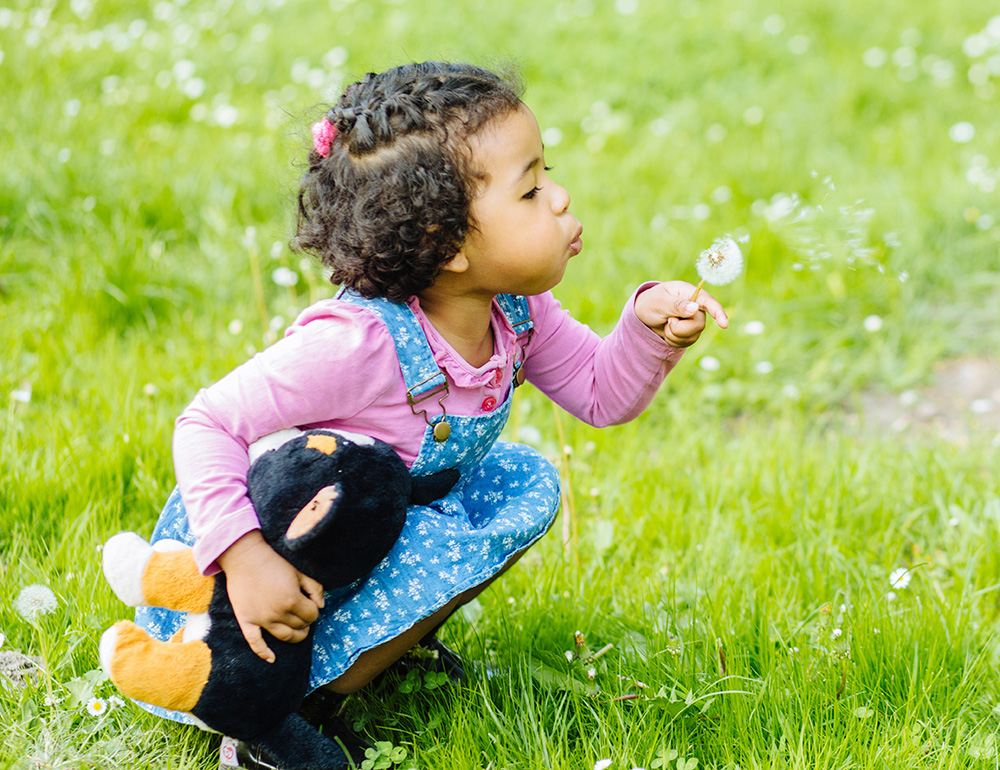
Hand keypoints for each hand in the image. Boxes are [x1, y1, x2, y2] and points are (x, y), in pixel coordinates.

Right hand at [217, 530, 324, 662]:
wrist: (245, 558)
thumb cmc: (274, 563)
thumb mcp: (299, 572)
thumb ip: (315, 589)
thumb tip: (322, 606)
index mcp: (292, 600)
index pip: (312, 615)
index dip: (314, 611)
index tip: (309, 604)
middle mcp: (278, 613)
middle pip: (300, 626)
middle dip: (306, 621)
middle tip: (304, 615)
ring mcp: (261, 620)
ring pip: (284, 637)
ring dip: (295, 636)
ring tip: (299, 631)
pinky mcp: (247, 621)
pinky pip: (255, 643)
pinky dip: (264, 653)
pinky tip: (272, 659)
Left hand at [634, 281, 728, 347]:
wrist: (642, 315)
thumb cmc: (650, 302)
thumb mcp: (659, 301)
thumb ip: (677, 305)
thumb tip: (695, 309)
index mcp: (689, 293)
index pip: (708, 302)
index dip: (718, 312)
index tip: (723, 324)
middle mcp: (695, 306)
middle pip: (699, 324)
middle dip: (680, 328)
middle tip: (667, 320)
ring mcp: (693, 320)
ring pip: (693, 336)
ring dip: (674, 334)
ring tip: (666, 324)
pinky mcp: (689, 332)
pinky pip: (686, 343)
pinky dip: (673, 340)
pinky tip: (667, 331)